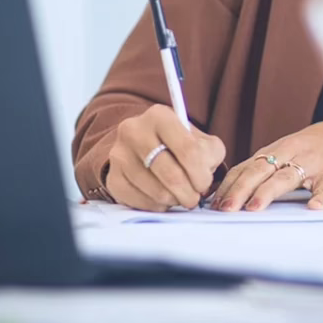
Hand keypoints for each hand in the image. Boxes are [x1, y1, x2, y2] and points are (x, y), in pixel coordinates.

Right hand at [105, 104, 226, 210]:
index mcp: (160, 115)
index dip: (201, 174)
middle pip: (171, 174)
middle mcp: (134, 131)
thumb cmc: (180, 144)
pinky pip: (140, 202)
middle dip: (189, 193)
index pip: (189, 150)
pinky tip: (163, 198)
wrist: (148, 147)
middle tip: (194, 198)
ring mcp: (119, 155)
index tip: (204, 184)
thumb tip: (204, 176)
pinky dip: (157, 206)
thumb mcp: (202, 140)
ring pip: (156, 191)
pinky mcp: (112, 178)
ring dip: (174, 200)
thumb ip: (210, 153)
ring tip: (179, 196)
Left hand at [212, 118, 322, 211]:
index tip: (214, 203)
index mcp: (276, 150)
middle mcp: (291, 154)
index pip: (246, 167)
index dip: (229, 185)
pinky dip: (321, 197)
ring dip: (269, 192)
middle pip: (260, 171)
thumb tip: (232, 188)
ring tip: (255, 207)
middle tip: (226, 209)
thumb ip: (264, 167)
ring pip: (287, 177)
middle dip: (240, 190)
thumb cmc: (315, 146)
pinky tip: (314, 206)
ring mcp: (313, 164)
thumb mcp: (286, 150)